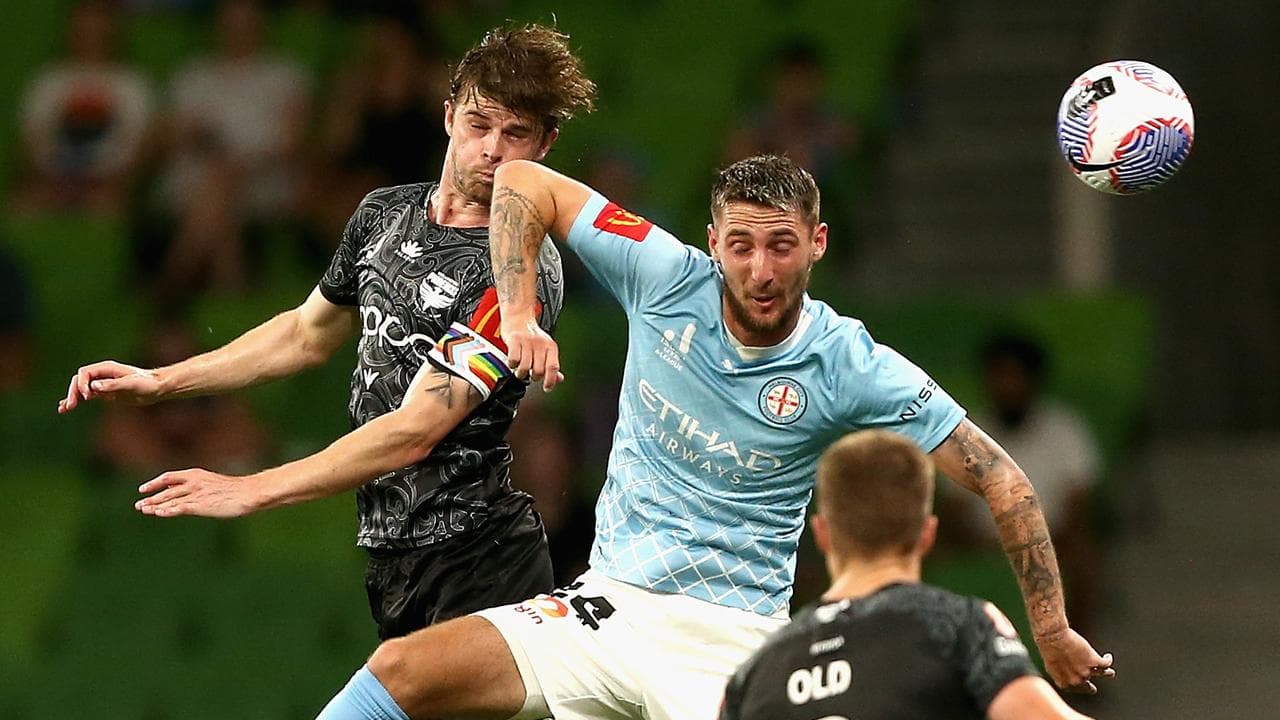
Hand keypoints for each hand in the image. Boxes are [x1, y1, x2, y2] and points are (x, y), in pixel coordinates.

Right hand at [58, 361, 160, 413]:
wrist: (157, 388)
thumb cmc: (146, 383)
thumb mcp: (131, 384)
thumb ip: (112, 385)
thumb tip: (94, 386)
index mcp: (107, 368)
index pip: (85, 373)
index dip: (82, 384)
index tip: (88, 396)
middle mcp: (102, 375)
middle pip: (80, 381)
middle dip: (73, 392)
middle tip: (70, 406)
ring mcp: (103, 384)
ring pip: (81, 389)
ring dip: (72, 397)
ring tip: (63, 409)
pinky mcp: (105, 393)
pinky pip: (87, 396)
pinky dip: (78, 401)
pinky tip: (67, 408)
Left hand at [136, 469, 261, 518]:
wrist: (250, 492)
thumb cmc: (236, 490)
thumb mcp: (214, 484)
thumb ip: (199, 488)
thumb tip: (187, 494)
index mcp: (197, 474)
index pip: (169, 477)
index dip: (154, 483)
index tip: (142, 489)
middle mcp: (194, 482)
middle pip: (166, 490)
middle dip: (151, 498)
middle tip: (138, 505)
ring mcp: (197, 493)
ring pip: (170, 499)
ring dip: (155, 505)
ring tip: (143, 510)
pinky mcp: (202, 504)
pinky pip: (181, 507)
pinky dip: (169, 510)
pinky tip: (159, 513)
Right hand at [501, 315, 564, 391]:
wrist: (519, 317)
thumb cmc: (532, 335)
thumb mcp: (546, 348)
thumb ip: (551, 363)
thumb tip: (559, 379)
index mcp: (550, 347)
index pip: (553, 367)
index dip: (550, 380)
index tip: (546, 388)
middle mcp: (540, 344)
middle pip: (539, 370)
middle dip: (534, 377)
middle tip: (530, 374)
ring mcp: (527, 341)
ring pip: (525, 367)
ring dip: (521, 373)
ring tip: (520, 370)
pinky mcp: (514, 340)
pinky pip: (514, 360)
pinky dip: (512, 365)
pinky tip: (513, 362)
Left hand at [1034, 627, 1115, 693]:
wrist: (1053, 637)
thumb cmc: (1049, 648)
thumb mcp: (1051, 666)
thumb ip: (1060, 674)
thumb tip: (1064, 675)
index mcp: (1065, 683)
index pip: (1076, 689)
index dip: (1079, 687)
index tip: (1082, 685)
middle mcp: (1077, 680)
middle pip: (1087, 685)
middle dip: (1089, 684)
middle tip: (1092, 688)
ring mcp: (1086, 671)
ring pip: (1103, 674)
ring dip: (1107, 673)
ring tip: (1109, 672)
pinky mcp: (1094, 660)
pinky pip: (1106, 663)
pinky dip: (1108, 660)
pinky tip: (1107, 656)